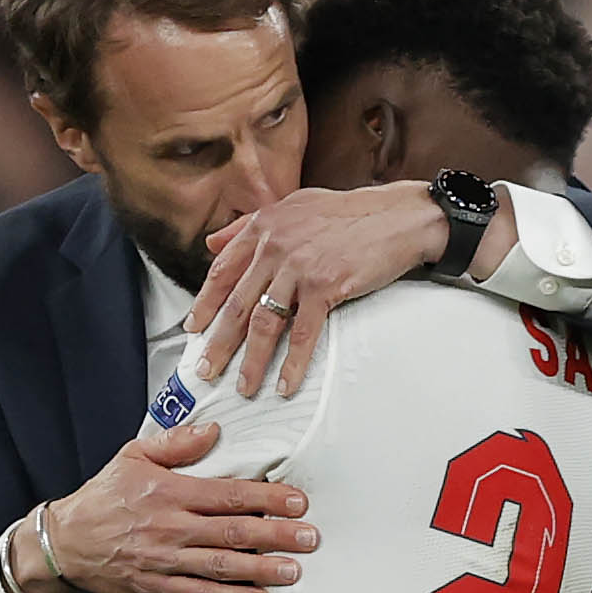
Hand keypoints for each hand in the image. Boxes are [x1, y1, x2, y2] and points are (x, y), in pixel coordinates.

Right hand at [27, 422, 317, 592]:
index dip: (266, 498)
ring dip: (262, 569)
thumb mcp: (133, 456)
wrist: (64, 542)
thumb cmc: (103, 496)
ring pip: (222, 566)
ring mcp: (165, 560)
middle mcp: (171, 527)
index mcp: (168, 491)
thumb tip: (212, 431)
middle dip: (276, 535)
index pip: (227, 494)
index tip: (297, 502)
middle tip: (310, 537)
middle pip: (233, 531)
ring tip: (294, 570)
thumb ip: (175, 444)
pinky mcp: (159, 587)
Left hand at [185, 181, 446, 396]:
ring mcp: (300, 267)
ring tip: (244, 387)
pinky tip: (284, 383)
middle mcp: (275, 246)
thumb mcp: (293, 206)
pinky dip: (292, 363)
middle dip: (218, 343)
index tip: (194, 329)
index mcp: (264, 227)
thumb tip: (211, 242)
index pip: (222, 271)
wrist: (398, 216)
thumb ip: (249, 224)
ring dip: (252, 361)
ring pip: (265, 324)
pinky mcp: (326, 287)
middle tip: (206, 370)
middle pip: (237, 304)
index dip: (205, 303)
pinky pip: (303, 334)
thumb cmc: (349, 213)